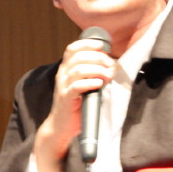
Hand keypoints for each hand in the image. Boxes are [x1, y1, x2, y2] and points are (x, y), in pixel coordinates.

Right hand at [33, 36, 114, 171]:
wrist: (62, 127)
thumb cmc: (76, 106)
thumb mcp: (83, 86)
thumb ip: (92, 74)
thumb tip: (111, 65)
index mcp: (65, 69)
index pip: (72, 49)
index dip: (87, 44)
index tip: (102, 46)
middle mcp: (62, 75)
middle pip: (79, 57)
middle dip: (98, 58)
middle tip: (111, 66)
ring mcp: (63, 86)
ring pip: (78, 69)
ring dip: (97, 70)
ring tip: (108, 75)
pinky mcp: (66, 99)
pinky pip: (77, 86)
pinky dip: (90, 82)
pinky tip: (99, 84)